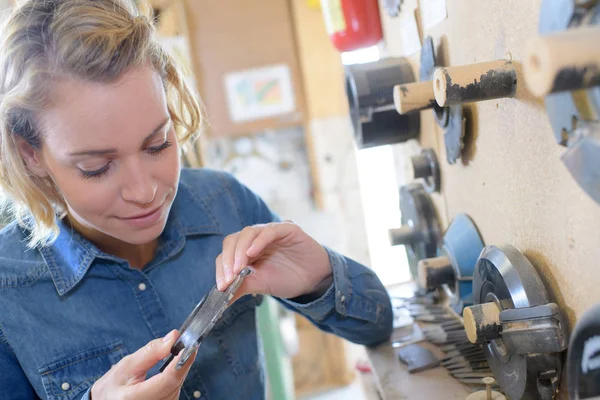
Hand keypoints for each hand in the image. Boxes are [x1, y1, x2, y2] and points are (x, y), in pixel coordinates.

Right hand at [90, 330, 195, 399]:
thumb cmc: (113, 387)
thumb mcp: (126, 366)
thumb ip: (150, 352)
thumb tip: (173, 337)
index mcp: (137, 398)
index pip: (169, 379)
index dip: (181, 361)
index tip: (189, 344)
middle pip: (177, 380)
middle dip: (181, 359)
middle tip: (183, 342)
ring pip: (179, 383)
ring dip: (178, 367)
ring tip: (172, 356)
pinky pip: (177, 387)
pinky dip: (176, 375)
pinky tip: (170, 369)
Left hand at [215, 221, 332, 300]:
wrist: (314, 279)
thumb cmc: (287, 279)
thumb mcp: (259, 285)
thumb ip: (239, 288)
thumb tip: (219, 300)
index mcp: (246, 250)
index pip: (227, 253)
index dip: (222, 267)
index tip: (222, 286)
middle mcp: (256, 238)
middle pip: (233, 240)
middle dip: (228, 259)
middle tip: (229, 277)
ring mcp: (270, 231)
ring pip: (248, 233)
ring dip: (240, 250)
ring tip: (239, 268)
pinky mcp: (287, 229)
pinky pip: (269, 230)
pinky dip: (259, 241)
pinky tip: (252, 253)